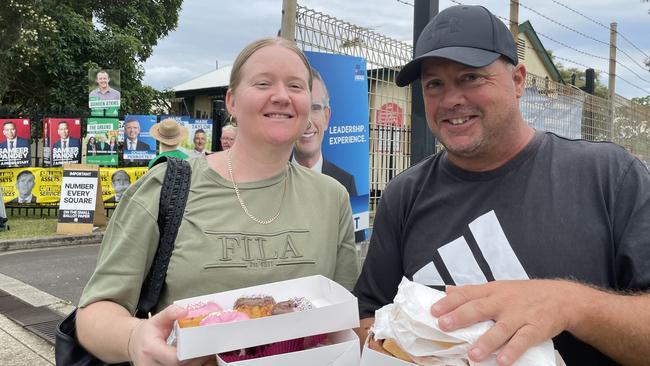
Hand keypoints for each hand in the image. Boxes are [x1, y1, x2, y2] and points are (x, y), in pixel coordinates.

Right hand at [128, 304, 215, 365]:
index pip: (175, 359)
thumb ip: (170, 313)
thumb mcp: (157, 319)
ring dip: (195, 365)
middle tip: (209, 352)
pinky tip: (197, 361)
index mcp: (151, 350)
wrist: (133, 343)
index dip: (191, 356)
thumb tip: (185, 311)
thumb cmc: (147, 332)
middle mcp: (151, 365)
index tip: (203, 348)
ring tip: (205, 356)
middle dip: (197, 361)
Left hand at [430, 280, 580, 365]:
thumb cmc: (524, 294)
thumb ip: (473, 291)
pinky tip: (502, 361)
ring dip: (486, 341)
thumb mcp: (498, 288)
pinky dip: (512, 351)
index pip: (467, 294)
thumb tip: (448, 290)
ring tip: (472, 354)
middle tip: (444, 325)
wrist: (561, 298)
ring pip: (501, 328)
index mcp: (492, 291)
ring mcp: (520, 315)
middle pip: (479, 309)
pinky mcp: (535, 328)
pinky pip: (523, 340)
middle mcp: (503, 302)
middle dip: (460, 317)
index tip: (434, 310)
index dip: (450, 302)